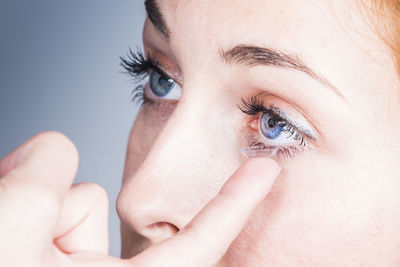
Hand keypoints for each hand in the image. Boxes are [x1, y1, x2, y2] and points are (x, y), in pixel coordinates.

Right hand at [0, 132, 279, 266]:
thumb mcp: (11, 235)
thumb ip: (42, 177)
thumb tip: (57, 148)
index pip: (202, 241)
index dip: (236, 203)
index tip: (266, 172)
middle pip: (94, 204)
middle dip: (57, 208)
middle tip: (17, 240)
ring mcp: (80, 263)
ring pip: (71, 202)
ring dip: (32, 213)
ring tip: (2, 243)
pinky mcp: (58, 251)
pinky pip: (52, 209)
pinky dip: (23, 215)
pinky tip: (4, 238)